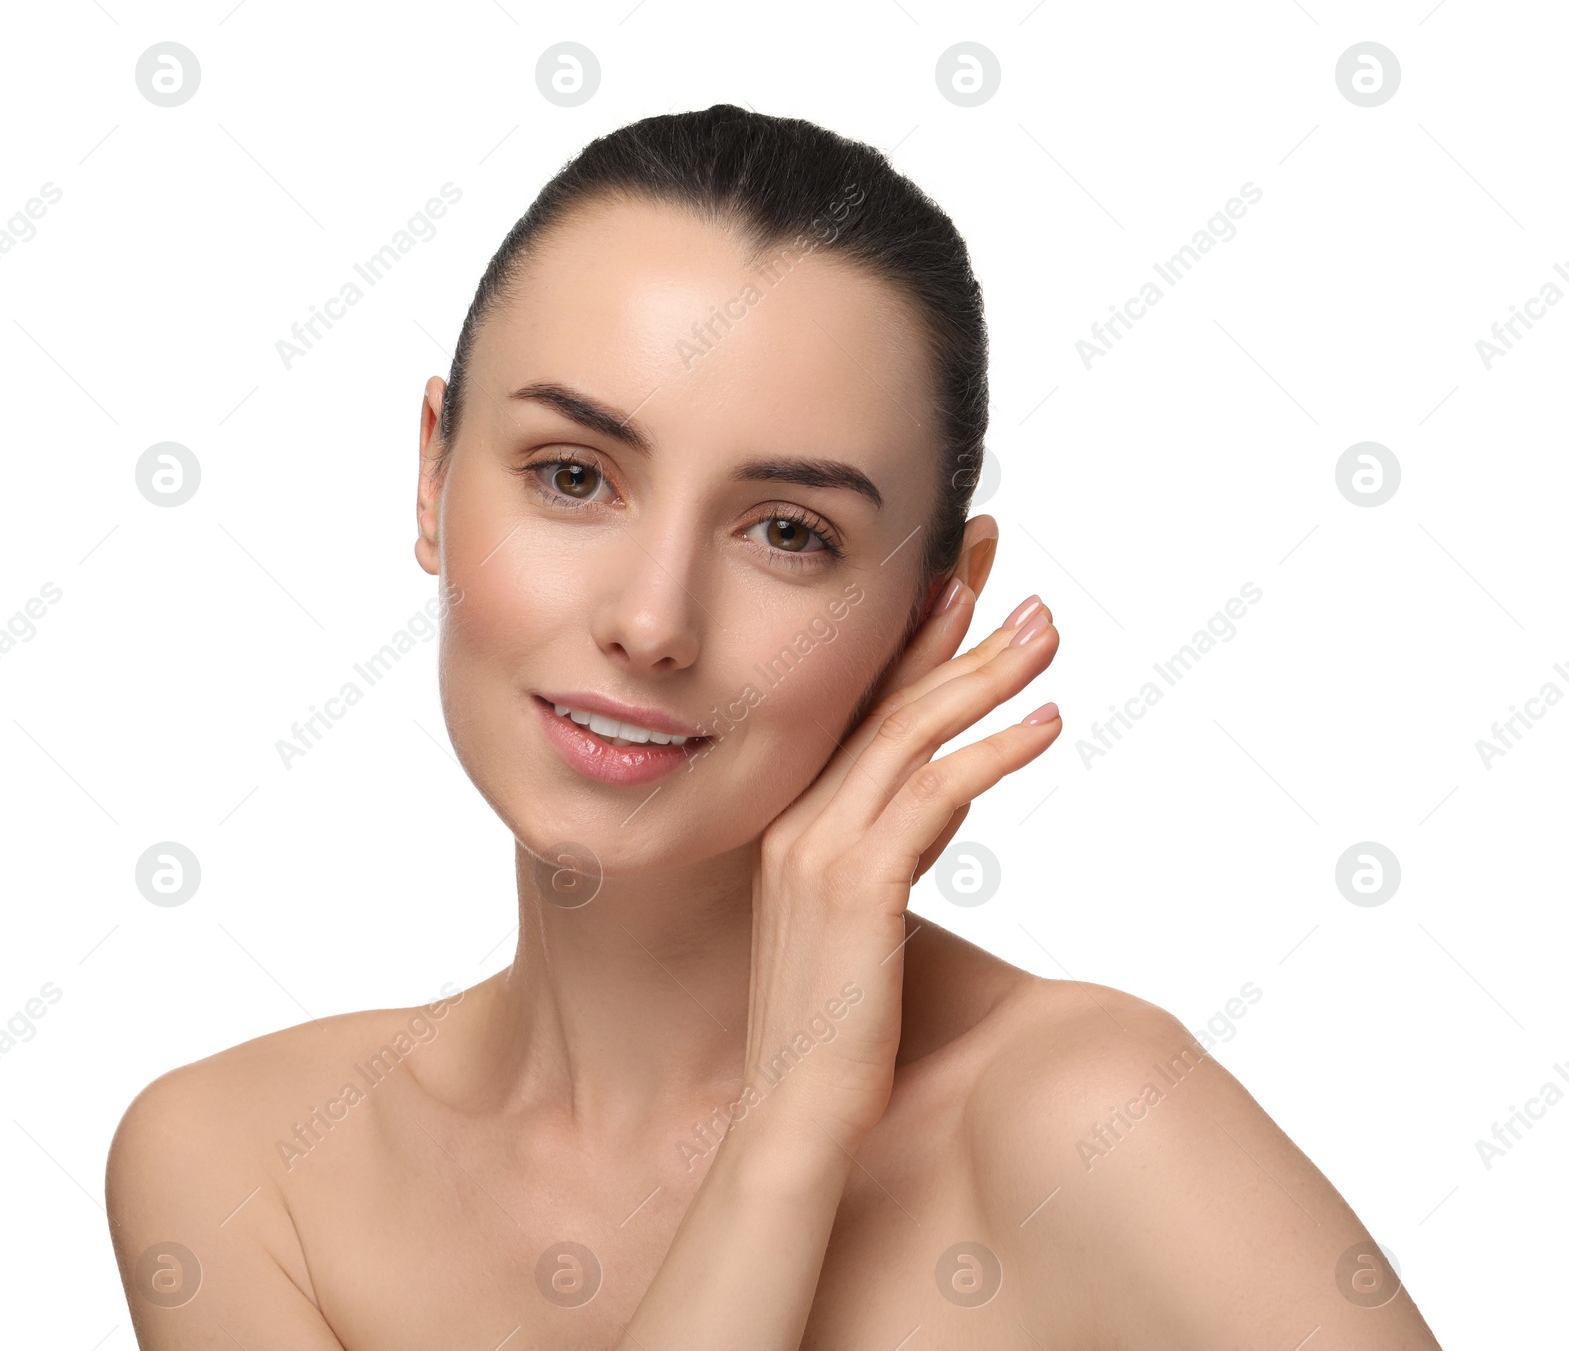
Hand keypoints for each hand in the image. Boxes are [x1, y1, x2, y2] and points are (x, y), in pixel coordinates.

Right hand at [735, 585, 1060, 1157]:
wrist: (793, 1108)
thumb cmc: (831, 1020)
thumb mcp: (857, 911)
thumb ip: (892, 838)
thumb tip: (947, 791)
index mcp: (794, 816)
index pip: (859, 702)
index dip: (909, 634)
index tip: (956, 574)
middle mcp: (799, 817)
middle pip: (885, 698)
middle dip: (951, 625)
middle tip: (1001, 559)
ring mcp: (821, 847)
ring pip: (911, 732)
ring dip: (985, 673)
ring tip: (1044, 631)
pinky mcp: (857, 885)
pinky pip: (935, 796)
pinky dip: (994, 753)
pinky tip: (1046, 724)